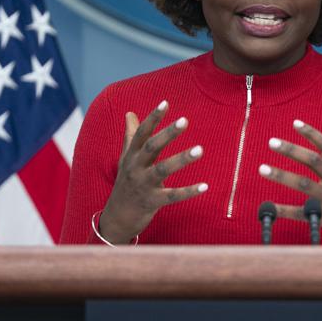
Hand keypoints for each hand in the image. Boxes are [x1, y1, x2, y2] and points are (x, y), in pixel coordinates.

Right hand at [98, 100, 206, 243]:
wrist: (117, 217)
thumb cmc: (126, 183)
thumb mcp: (126, 159)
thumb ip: (131, 136)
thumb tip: (130, 113)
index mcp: (131, 155)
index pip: (142, 133)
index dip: (153, 118)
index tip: (166, 103)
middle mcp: (135, 168)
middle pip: (151, 147)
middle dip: (167, 133)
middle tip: (185, 120)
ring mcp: (143, 185)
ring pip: (162, 169)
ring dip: (181, 159)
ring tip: (200, 149)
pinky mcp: (152, 202)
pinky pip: (172, 196)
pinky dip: (189, 191)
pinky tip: (205, 186)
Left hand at [259, 120, 321, 245]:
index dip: (312, 134)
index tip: (295, 123)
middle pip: (313, 161)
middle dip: (291, 150)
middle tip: (272, 142)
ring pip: (303, 184)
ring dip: (281, 175)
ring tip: (262, 168)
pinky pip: (300, 213)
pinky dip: (283, 210)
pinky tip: (268, 206)